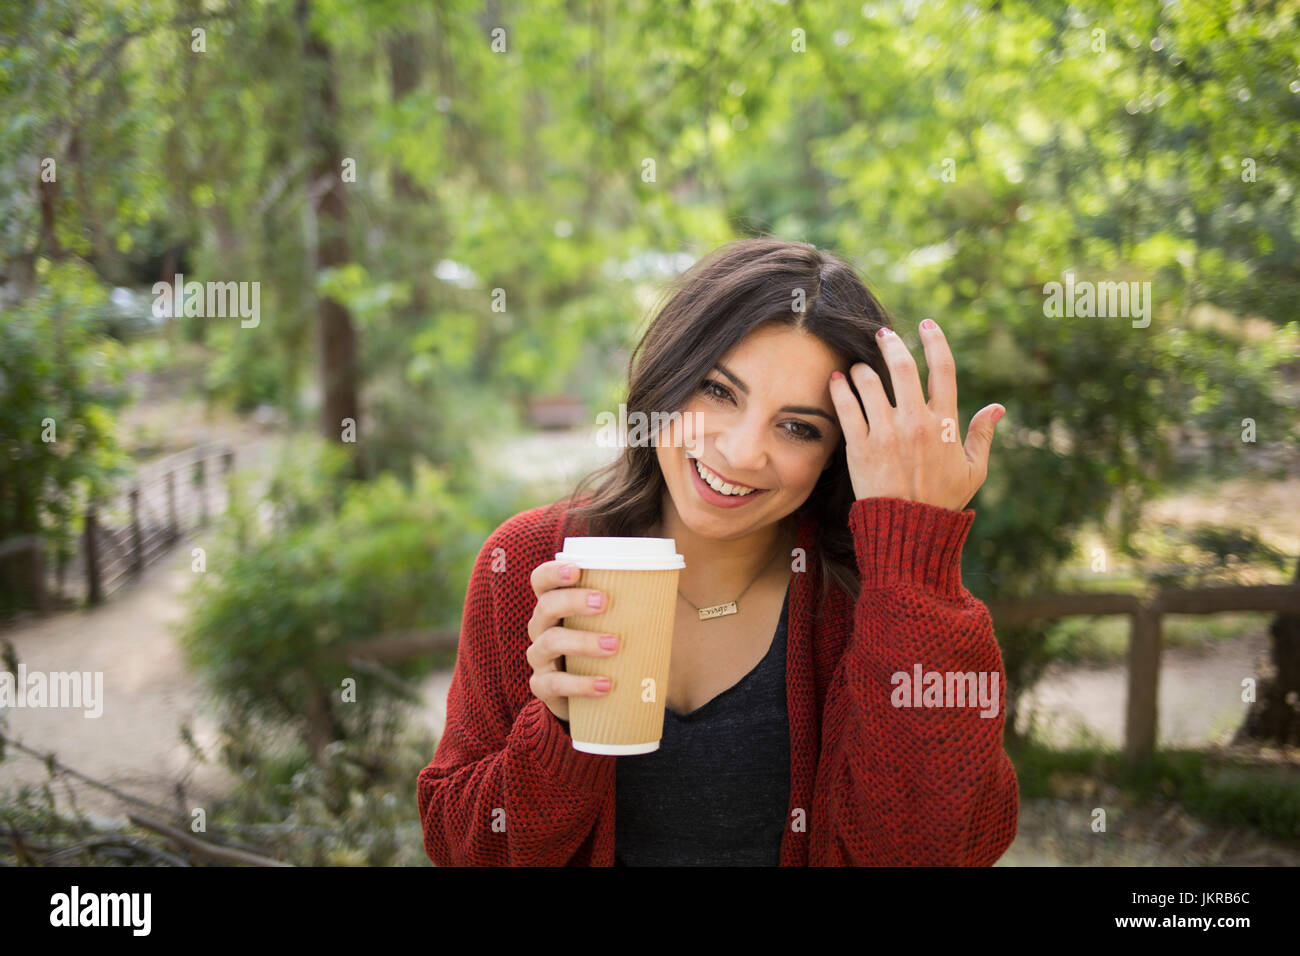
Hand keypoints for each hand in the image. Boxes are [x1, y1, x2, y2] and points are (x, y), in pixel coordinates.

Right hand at [526, 559, 619, 722]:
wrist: (586, 698)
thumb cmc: (602, 649)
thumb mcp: (609, 624)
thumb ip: (627, 605)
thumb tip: (669, 581)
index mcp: (555, 605)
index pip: (541, 581)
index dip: (553, 572)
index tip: (576, 570)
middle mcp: (541, 627)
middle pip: (545, 606)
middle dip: (573, 601)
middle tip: (604, 602)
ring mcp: (539, 657)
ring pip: (550, 642)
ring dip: (583, 641)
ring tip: (614, 645)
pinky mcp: (542, 686)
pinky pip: (554, 684)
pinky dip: (580, 684)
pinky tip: (605, 685)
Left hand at [827, 319, 1003, 511]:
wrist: (909, 530)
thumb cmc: (942, 501)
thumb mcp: (972, 471)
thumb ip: (982, 436)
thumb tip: (997, 408)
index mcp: (944, 423)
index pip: (942, 370)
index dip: (936, 341)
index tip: (927, 324)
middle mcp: (914, 422)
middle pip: (902, 367)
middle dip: (891, 343)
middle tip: (883, 334)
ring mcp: (885, 433)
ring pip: (869, 383)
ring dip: (862, 368)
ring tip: (858, 367)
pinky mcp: (859, 447)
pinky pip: (846, 408)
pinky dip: (839, 389)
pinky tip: (837, 380)